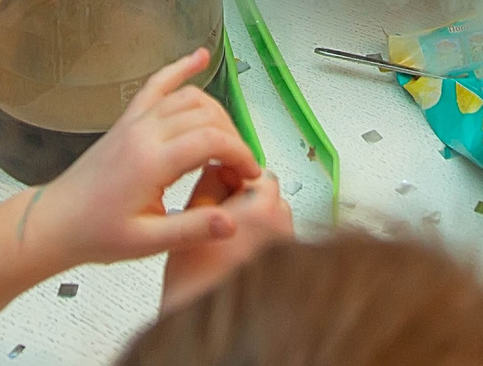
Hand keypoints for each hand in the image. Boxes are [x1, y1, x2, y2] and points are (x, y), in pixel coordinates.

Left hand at [26, 51, 260, 266]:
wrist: (56, 223)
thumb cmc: (96, 234)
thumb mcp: (148, 243)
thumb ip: (193, 230)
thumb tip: (233, 223)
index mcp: (150, 162)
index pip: (212, 140)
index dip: (241, 153)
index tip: (251, 173)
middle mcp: (143, 133)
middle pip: (206, 114)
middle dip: (233, 136)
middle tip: (240, 165)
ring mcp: (135, 122)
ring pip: (188, 97)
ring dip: (216, 113)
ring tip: (229, 141)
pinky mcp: (127, 121)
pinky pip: (156, 85)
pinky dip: (179, 69)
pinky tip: (198, 57)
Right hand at [158, 163, 290, 313]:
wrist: (202, 316)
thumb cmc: (194, 279)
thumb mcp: (191, 217)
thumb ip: (210, 183)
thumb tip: (220, 166)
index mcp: (258, 207)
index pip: (258, 171)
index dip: (238, 177)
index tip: (225, 187)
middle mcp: (280, 224)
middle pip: (271, 193)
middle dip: (251, 199)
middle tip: (226, 214)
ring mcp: (287, 244)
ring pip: (277, 216)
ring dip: (261, 220)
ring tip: (233, 238)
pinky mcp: (291, 262)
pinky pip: (280, 239)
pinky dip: (266, 242)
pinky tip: (242, 255)